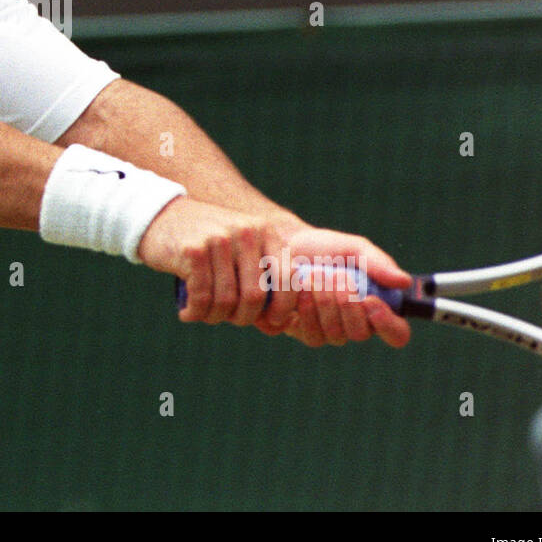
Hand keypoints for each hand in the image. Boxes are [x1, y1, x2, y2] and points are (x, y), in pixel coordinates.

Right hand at [136, 197, 411, 347]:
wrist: (164, 217)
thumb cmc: (217, 241)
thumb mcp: (260, 248)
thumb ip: (308, 266)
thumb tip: (377, 289)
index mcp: (277, 237)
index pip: (299, 287)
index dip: (294, 313)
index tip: (276, 323)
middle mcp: (256, 235)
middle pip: (266, 304)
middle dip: (251, 319)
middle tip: (234, 316)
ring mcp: (226, 240)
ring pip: (236, 305)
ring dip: (220, 317)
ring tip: (208, 309)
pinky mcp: (196, 249)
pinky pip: (206, 299)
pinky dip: (198, 312)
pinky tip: (190, 311)